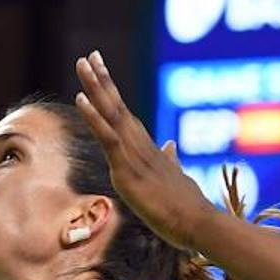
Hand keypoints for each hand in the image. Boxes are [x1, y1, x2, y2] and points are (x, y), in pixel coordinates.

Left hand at [74, 50, 214, 249]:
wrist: (197, 224)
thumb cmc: (184, 205)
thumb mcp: (172, 176)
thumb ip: (169, 159)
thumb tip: (170, 147)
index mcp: (144, 147)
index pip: (124, 113)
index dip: (111, 91)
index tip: (100, 69)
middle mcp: (139, 144)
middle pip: (116, 106)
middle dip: (101, 80)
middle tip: (89, 55)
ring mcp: (133, 154)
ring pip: (111, 115)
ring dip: (95, 89)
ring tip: (83, 64)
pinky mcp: (127, 169)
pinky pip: (108, 139)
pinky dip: (94, 118)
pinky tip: (81, 99)